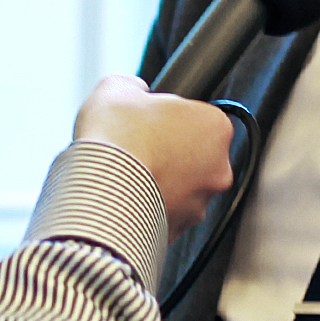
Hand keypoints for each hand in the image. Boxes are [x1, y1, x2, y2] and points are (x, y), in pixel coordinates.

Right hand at [74, 75, 234, 239]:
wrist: (100, 188)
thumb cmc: (116, 136)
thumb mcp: (118, 87)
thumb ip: (135, 86)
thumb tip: (134, 91)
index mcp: (216, 127)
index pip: (199, 117)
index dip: (171, 117)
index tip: (151, 121)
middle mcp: (219, 169)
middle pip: (194, 155)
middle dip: (169, 153)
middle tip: (138, 147)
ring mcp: (200, 204)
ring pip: (182, 189)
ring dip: (160, 183)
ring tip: (126, 175)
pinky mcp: (179, 233)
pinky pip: (164, 216)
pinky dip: (147, 209)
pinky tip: (124, 197)